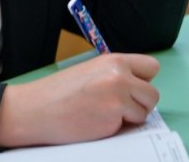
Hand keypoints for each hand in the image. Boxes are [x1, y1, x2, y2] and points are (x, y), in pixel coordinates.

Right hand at [0, 53, 159, 146]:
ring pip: (145, 111)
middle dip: (139, 103)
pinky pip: (130, 126)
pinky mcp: (113, 117)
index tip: (131, 89)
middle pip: (153, 93)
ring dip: (130, 117)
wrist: (35, 109)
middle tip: (117, 107)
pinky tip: (97, 122)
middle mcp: (119, 75)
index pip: (151, 67)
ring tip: (104, 114)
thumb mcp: (90, 71)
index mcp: (113, 60)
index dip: (142, 81)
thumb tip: (137, 89)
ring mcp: (118, 96)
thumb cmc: (57, 93)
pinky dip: (117, 128)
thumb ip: (114, 75)